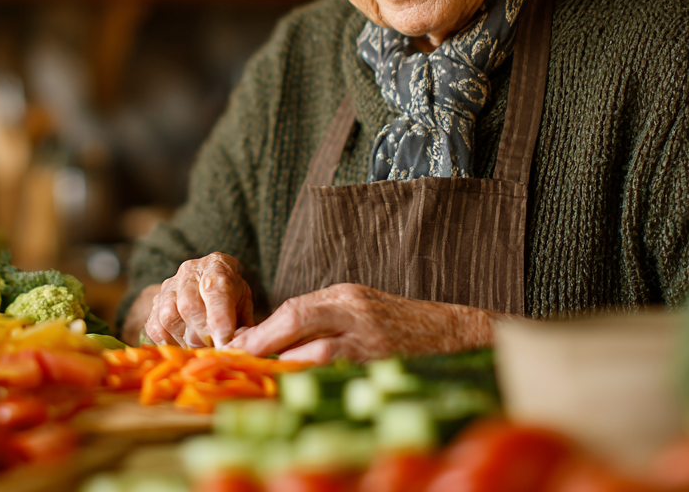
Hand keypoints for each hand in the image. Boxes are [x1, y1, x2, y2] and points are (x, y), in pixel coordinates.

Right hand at [144, 252, 254, 347]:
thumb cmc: (231, 300)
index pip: (216, 288)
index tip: (223, 341)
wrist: (209, 288)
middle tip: (214, 349)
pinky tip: (184, 345)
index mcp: (218, 265)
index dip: (219, 318)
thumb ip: (243, 326)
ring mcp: (168, 286)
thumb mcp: (245, 307)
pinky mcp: (154, 304)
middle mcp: (190, 271)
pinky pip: (154, 328)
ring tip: (201, 348)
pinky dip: (169, 343)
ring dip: (186, 340)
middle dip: (202, 334)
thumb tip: (235, 346)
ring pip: (168, 317)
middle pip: (188, 304)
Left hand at [229, 283, 495, 362]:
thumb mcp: (358, 306)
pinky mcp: (383, 365)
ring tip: (263, 378)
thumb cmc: (398, 322)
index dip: (262, 329)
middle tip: (240, 359)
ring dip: (285, 367)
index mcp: (346, 295)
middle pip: (298, 320)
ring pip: (317, 352)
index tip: (237, 344)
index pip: (293, 308)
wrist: (452, 334)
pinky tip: (300, 392)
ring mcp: (371, 341)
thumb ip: (320, 316)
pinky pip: (341, 377)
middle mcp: (356, 313)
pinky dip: (316, 384)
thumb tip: (270, 337)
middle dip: (264, 342)